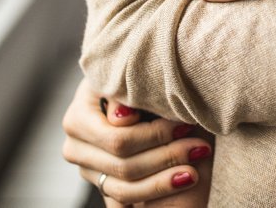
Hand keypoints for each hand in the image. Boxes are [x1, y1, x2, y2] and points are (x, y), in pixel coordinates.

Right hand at [61, 78, 212, 205]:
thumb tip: (124, 117)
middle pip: (123, 165)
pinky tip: (178, 184)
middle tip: (201, 148)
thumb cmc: (136, 83)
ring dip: (163, 182)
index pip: (119, 138)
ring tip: (193, 172)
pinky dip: (152, 194)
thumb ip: (128, 94)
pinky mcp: (98, 184)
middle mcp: (74, 145)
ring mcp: (85, 168)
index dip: (156, 134)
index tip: (188, 125)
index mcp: (78, 115)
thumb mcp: (133, 79)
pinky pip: (123, 200)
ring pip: (123, 189)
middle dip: (166, 157)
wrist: (128, 96)